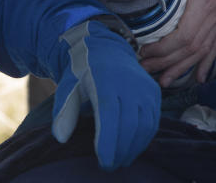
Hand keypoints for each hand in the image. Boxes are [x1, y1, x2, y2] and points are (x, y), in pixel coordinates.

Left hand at [52, 20, 160, 169]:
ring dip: (134, 148)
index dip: (108, 143)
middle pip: (130, 125)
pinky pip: (154, 120)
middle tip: (110, 166)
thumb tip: (61, 137)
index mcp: (106, 82)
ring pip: (145, 125)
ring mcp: (145, 87)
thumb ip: (64, 111)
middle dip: (121, 150)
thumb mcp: (68, 86)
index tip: (103, 162)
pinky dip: (145, 138)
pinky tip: (133, 148)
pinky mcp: (154, 92)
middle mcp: (130, 84)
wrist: (106, 48)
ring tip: (121, 160)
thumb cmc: (83, 71)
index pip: (110, 117)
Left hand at [139, 0, 215, 86]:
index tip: (143, 53)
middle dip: (167, 63)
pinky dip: (205, 61)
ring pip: (203, 50)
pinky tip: (197, 77)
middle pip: (192, 48)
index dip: (163, 51)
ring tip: (164, 80)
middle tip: (144, 70)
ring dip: (182, 67)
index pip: (183, 37)